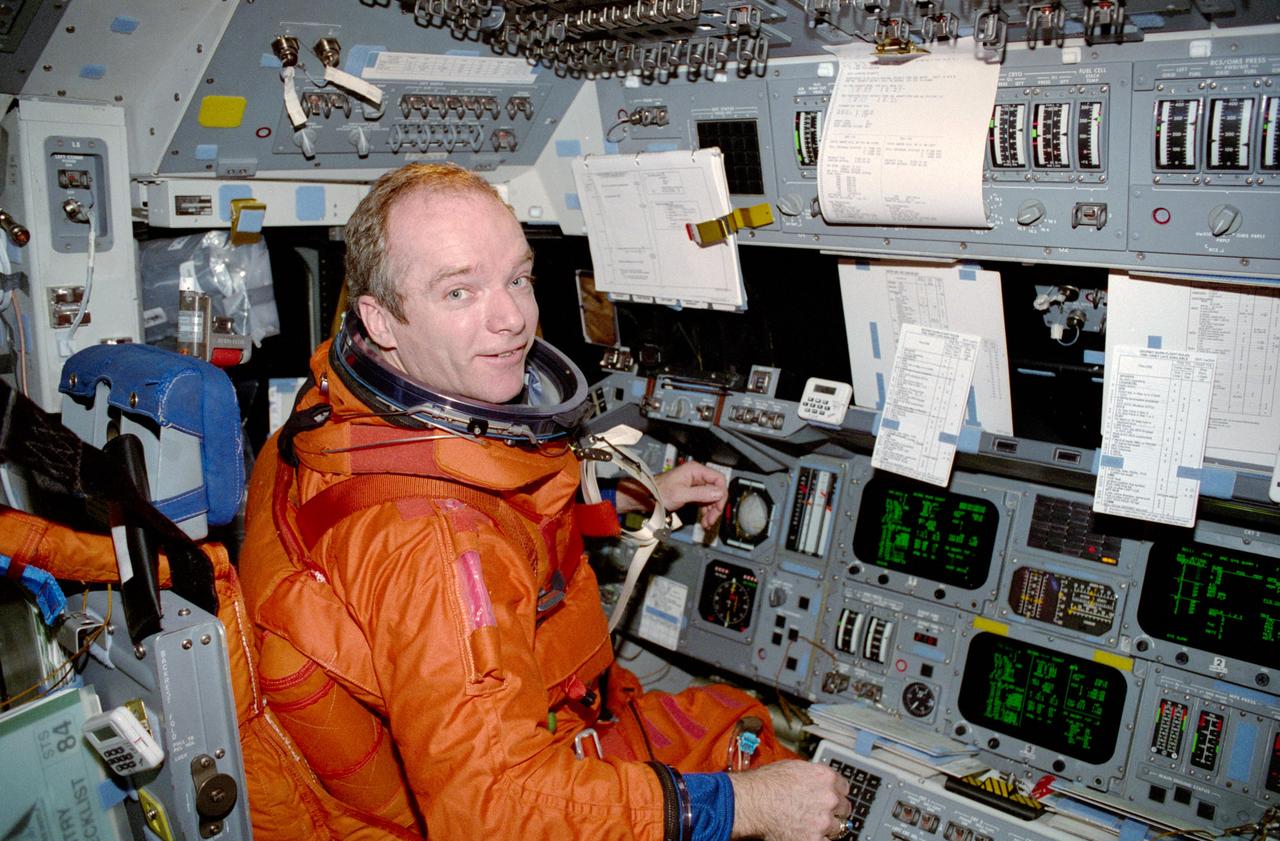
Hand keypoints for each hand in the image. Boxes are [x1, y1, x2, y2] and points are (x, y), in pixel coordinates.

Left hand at [614, 461, 726, 530]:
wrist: (647, 497)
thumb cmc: (659, 491)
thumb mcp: (681, 494)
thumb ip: (701, 493)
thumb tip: (718, 493)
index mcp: (695, 470)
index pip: (718, 479)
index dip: (721, 493)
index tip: (718, 506)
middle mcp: (697, 476)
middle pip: (716, 490)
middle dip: (716, 505)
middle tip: (713, 518)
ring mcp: (695, 484)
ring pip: (711, 497)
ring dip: (711, 511)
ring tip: (707, 523)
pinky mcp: (693, 493)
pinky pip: (704, 501)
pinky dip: (706, 511)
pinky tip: (704, 520)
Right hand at [729, 760, 851, 840]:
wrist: (753, 801)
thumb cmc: (765, 783)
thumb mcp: (792, 768)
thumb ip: (811, 775)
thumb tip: (814, 779)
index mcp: (825, 777)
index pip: (844, 787)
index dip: (835, 791)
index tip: (832, 796)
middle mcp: (829, 798)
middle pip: (844, 807)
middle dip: (834, 810)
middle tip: (822, 812)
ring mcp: (823, 821)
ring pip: (837, 827)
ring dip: (828, 826)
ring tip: (812, 824)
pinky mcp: (814, 839)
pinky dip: (818, 838)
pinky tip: (808, 834)